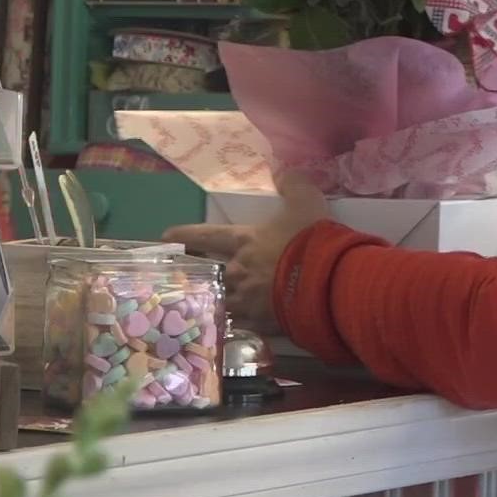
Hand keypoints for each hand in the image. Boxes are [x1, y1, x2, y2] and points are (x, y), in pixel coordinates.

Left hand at [165, 173, 329, 335]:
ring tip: (201, 302)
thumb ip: (292, 183)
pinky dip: (233, 322)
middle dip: (193, 272)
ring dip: (211, 298)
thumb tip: (282, 171)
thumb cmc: (312, 239)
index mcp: (244, 241)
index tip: (167, 236)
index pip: (208, 235)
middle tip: (178, 274)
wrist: (328, 281)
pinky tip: (228, 326)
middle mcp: (239, 270)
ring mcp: (247, 300)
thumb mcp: (306, 200)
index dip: (187, 235)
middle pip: (207, 272)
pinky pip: (239, 324)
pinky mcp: (261, 322)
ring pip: (219, 300)